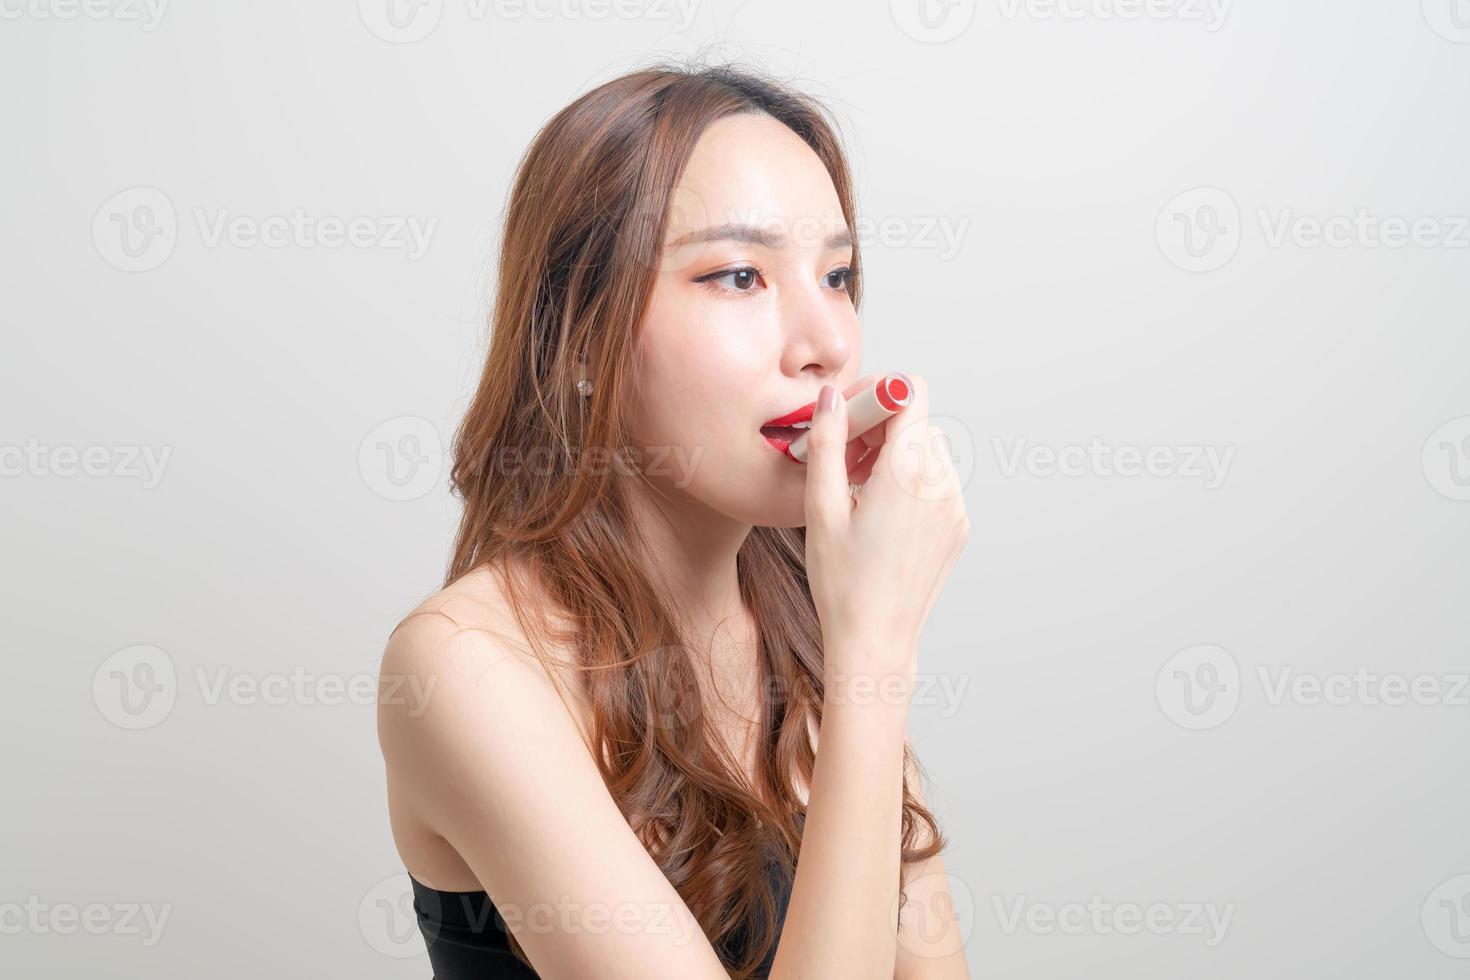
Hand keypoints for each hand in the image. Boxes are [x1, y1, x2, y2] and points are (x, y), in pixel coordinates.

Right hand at [802, 374, 969, 682]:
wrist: (876, 642)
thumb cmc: (842, 583)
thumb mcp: (821, 509)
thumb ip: (827, 443)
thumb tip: (831, 397)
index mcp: (907, 473)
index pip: (910, 393)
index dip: (877, 394)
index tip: (850, 418)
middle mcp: (941, 483)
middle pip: (917, 422)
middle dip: (879, 430)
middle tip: (844, 464)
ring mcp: (956, 506)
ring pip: (929, 451)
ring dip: (895, 457)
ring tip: (860, 494)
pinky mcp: (960, 527)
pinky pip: (938, 483)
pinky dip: (911, 484)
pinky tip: (880, 517)